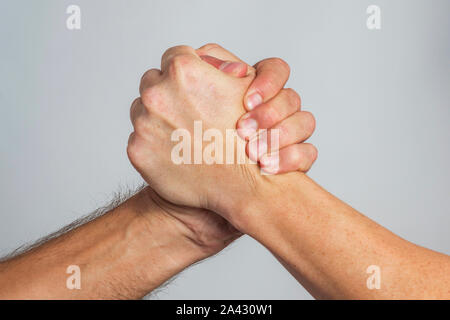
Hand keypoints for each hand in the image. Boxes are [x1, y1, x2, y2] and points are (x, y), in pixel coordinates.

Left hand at [128, 44, 315, 234]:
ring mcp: (143, 123)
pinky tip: (178, 151)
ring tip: (185, 133)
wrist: (241, 186)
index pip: (174, 56)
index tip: (196, 87)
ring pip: (142, 108)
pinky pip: (140, 136)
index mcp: (183, 70)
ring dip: (158, 116)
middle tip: (191, 112)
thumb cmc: (248, 136)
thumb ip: (220, 63)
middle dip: (168, 92)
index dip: (188, 71)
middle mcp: (157, 93)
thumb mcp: (245, 88)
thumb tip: (201, 57)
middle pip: (153, 80)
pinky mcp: (137, 150)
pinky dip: (154, 142)